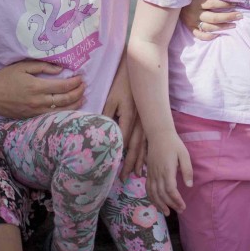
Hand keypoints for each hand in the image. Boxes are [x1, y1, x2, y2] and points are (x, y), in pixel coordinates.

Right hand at [0, 60, 84, 118]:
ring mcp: (35, 111)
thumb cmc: (5, 77)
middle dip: (78, 93)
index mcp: (37, 87)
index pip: (63, 87)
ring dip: (75, 104)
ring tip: (82, 98)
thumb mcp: (23, 66)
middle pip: (65, 100)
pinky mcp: (31, 117)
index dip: (75, 83)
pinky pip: (51, 116)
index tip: (81, 77)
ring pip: (61, 111)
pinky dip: (63, 112)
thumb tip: (60, 70)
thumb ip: (43, 67)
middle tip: (85, 86)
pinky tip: (69, 108)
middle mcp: (38, 101)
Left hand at [102, 62, 143, 178]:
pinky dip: (146, 150)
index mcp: (129, 117)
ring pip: (143, 144)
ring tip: (137, 173)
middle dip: (131, 163)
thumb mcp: (111, 100)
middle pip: (135, 147)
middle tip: (126, 178)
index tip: (116, 170)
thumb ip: (108, 117)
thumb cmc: (121, 85)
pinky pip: (147, 138)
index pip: (124, 142)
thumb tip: (102, 134)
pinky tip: (145, 158)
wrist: (137, 72)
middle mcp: (140, 122)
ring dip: (140, 159)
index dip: (120, 157)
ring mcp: (145, 121)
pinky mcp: (147, 119)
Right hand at [145, 132, 192, 215]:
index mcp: (167, 169)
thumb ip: (187, 170)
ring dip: (159, 204)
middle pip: (162, 194)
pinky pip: (148, 188)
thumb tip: (189, 185)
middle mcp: (157, 173)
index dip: (176, 200)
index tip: (183, 206)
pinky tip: (156, 202)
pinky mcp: (148, 172)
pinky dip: (151, 197)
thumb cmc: (174, 144)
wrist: (158, 134)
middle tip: (180, 210)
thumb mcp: (184, 154)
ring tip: (167, 212)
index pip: (170, 190)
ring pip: (153, 193)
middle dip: (170, 204)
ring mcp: (151, 173)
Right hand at [178, 0, 239, 41]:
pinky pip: (200, 35)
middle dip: (229, 16)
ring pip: (210, 27)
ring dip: (223, 27)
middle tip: (240, 15)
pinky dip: (209, 36)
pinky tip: (218, 34)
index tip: (235, 3)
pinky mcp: (190, 28)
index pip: (213, 3)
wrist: (171, 3)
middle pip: (215, 17)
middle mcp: (195, 13)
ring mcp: (192, 22)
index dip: (225, 4)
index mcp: (197, 2)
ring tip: (234, 25)